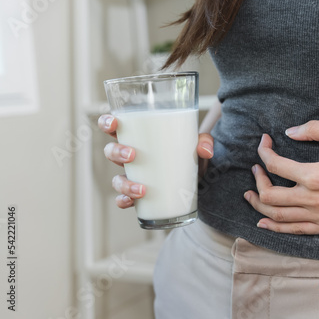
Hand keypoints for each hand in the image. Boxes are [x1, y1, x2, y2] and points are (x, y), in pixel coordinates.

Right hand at [98, 114, 213, 208]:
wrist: (199, 181)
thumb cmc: (190, 155)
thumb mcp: (198, 145)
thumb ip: (204, 141)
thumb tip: (205, 150)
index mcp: (140, 138)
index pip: (116, 126)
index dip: (107, 122)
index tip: (114, 123)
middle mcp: (132, 156)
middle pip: (111, 151)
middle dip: (116, 152)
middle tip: (132, 155)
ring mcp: (134, 176)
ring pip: (117, 178)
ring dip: (123, 183)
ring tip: (141, 189)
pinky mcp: (139, 194)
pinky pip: (124, 198)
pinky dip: (124, 201)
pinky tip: (132, 202)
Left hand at [244, 121, 318, 234]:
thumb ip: (315, 129)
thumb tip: (289, 132)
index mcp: (315, 176)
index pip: (276, 166)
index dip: (264, 152)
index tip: (264, 143)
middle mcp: (313, 200)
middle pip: (270, 195)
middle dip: (257, 181)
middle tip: (255, 170)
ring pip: (278, 216)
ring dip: (259, 205)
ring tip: (250, 196)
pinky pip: (295, 230)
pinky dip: (275, 227)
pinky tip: (264, 222)